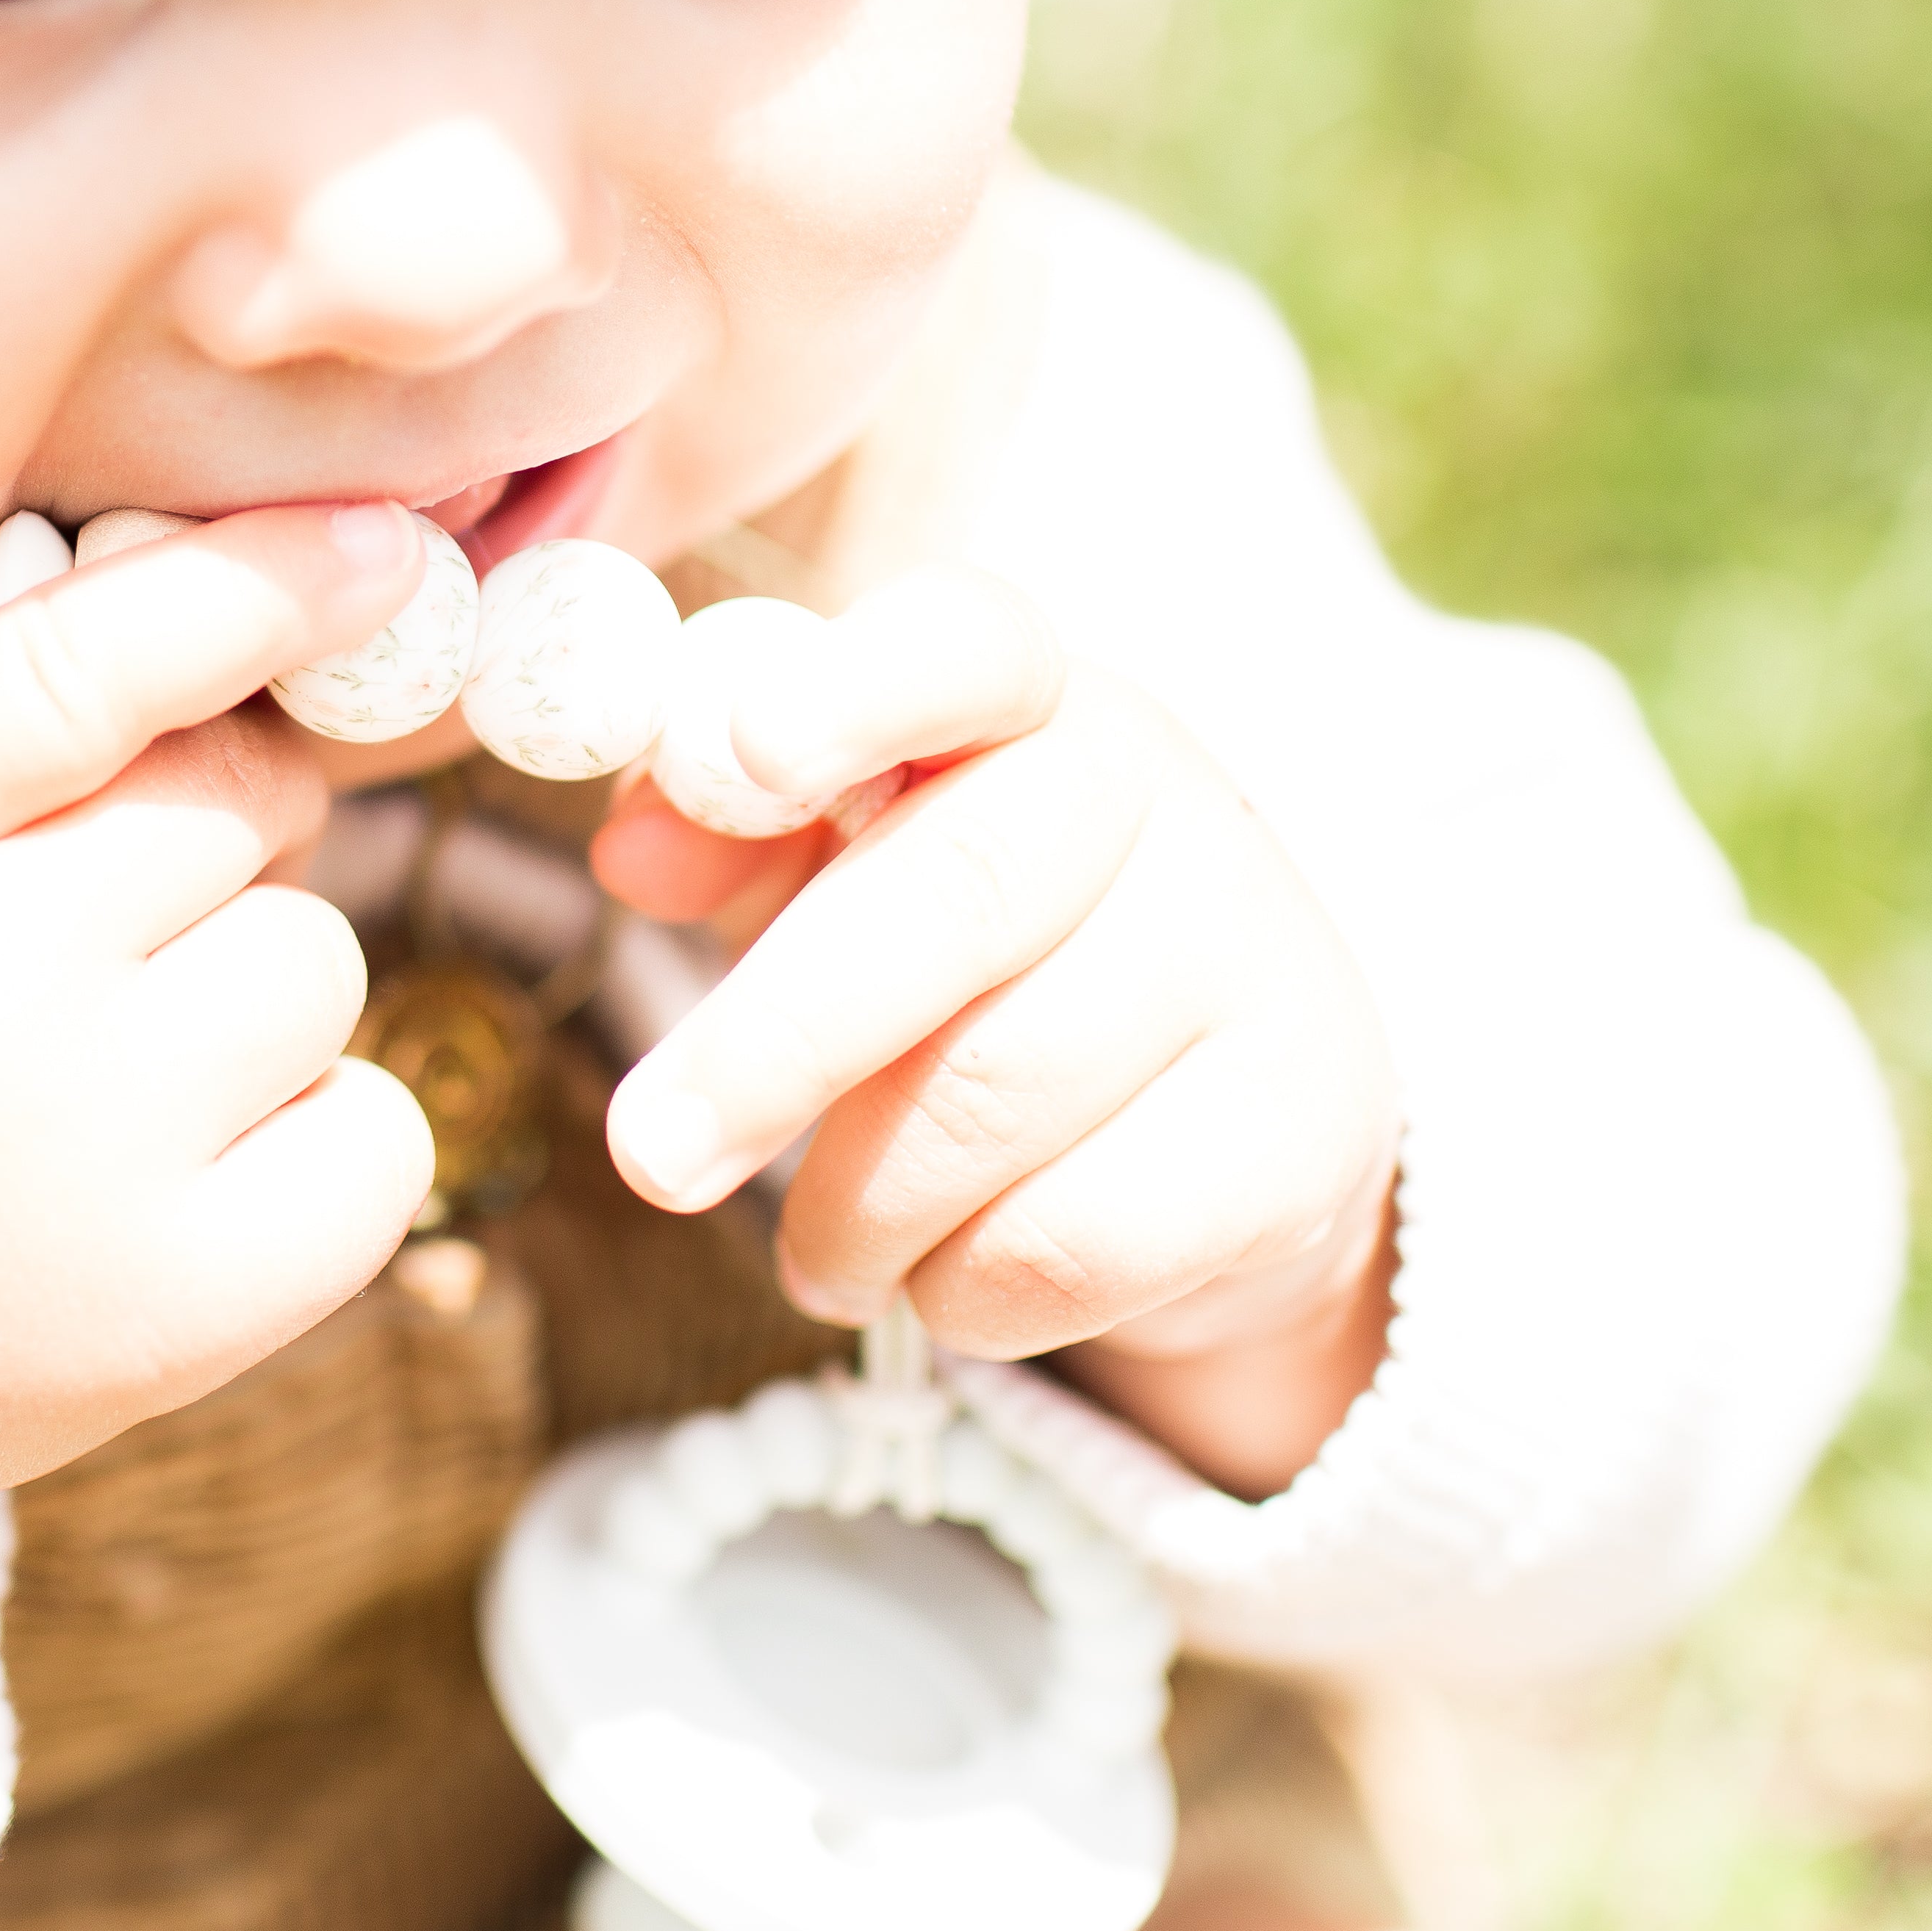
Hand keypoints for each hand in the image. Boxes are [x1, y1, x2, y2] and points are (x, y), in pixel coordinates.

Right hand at [0, 504, 437, 1703]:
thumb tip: (251, 609)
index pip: (70, 669)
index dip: (247, 586)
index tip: (383, 547)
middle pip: (233, 803)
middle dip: (206, 836)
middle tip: (86, 938)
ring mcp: (77, 1156)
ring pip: (313, 954)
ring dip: (248, 992)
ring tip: (99, 1083)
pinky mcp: (178, 1306)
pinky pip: (376, 1133)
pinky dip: (323, 1136)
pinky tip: (194, 1175)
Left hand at [592, 567, 1398, 1490]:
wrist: (1229, 1140)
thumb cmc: (985, 977)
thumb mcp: (854, 872)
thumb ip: (737, 834)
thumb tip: (635, 850)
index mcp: (1034, 702)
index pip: (966, 643)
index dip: (858, 686)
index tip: (752, 746)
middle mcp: (1167, 801)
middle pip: (958, 897)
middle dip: (775, 1043)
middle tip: (650, 1156)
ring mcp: (1252, 963)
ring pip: (997, 1096)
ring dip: (857, 1205)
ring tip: (821, 1250)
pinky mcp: (1296, 1137)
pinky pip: (1072, 1239)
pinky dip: (960, 1287)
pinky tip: (943, 1277)